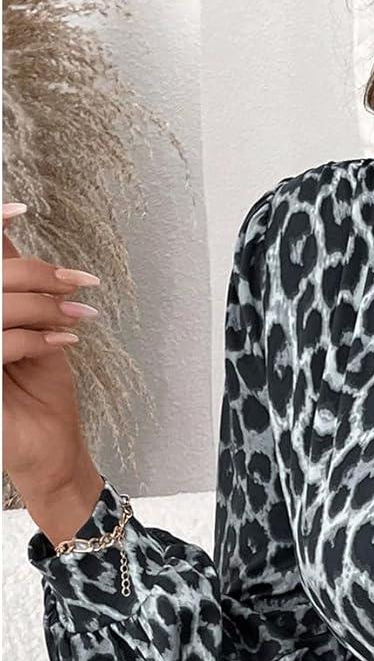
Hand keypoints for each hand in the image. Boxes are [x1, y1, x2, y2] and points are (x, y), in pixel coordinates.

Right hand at [2, 200, 100, 501]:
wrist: (48, 451)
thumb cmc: (39, 394)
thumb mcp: (31, 331)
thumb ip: (16, 288)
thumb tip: (9, 239)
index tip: (20, 209)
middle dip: (39, 274)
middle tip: (79, 283)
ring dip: (44, 306)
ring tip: (77, 317)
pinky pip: (1, 342)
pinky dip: (37, 337)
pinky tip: (64, 342)